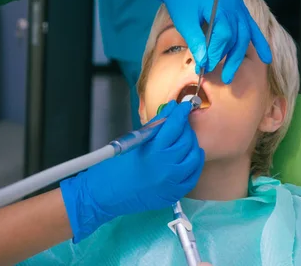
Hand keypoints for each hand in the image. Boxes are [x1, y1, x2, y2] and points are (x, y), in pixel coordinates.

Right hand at [60, 101, 203, 242]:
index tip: (184, 106)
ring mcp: (172, 184)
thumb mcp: (135, 140)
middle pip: (186, 141)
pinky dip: (194, 164)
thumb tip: (171, 109)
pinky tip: (189, 156)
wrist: (106, 194)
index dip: (181, 113)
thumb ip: (156, 125)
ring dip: (192, 145)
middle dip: (185, 128)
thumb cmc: (117, 164)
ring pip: (194, 158)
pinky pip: (193, 177)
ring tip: (185, 139)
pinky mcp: (174, 195)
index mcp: (154, 151)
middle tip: (180, 122)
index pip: (175, 126)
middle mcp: (167, 168)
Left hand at [145, 0, 271, 81]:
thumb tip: (203, 63)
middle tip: (224, 77)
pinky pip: (251, 27)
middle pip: (238, 37)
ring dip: (239, 55)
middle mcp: (234, 4)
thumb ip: (196, 41)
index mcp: (220, 5)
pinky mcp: (238, 9)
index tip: (204, 66)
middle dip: (231, 59)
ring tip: (231, 72)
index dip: (216, 53)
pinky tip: (266, 58)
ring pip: (245, 34)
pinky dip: (258, 42)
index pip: (223, 35)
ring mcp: (238, 6)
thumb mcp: (184, 21)